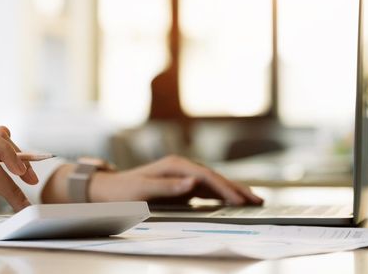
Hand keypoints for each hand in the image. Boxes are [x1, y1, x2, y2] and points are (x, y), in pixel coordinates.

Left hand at [88, 155, 262, 205]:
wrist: (110, 190)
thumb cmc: (125, 190)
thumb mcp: (143, 190)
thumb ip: (169, 186)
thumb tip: (194, 182)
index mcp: (175, 165)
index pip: (206, 177)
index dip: (224, 188)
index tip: (239, 201)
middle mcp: (182, 167)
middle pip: (215, 178)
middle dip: (237, 189)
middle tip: (258, 201)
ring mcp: (184, 175)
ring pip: (214, 183)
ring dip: (234, 191)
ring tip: (254, 201)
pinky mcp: (183, 185)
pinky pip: (207, 190)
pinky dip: (222, 195)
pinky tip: (234, 202)